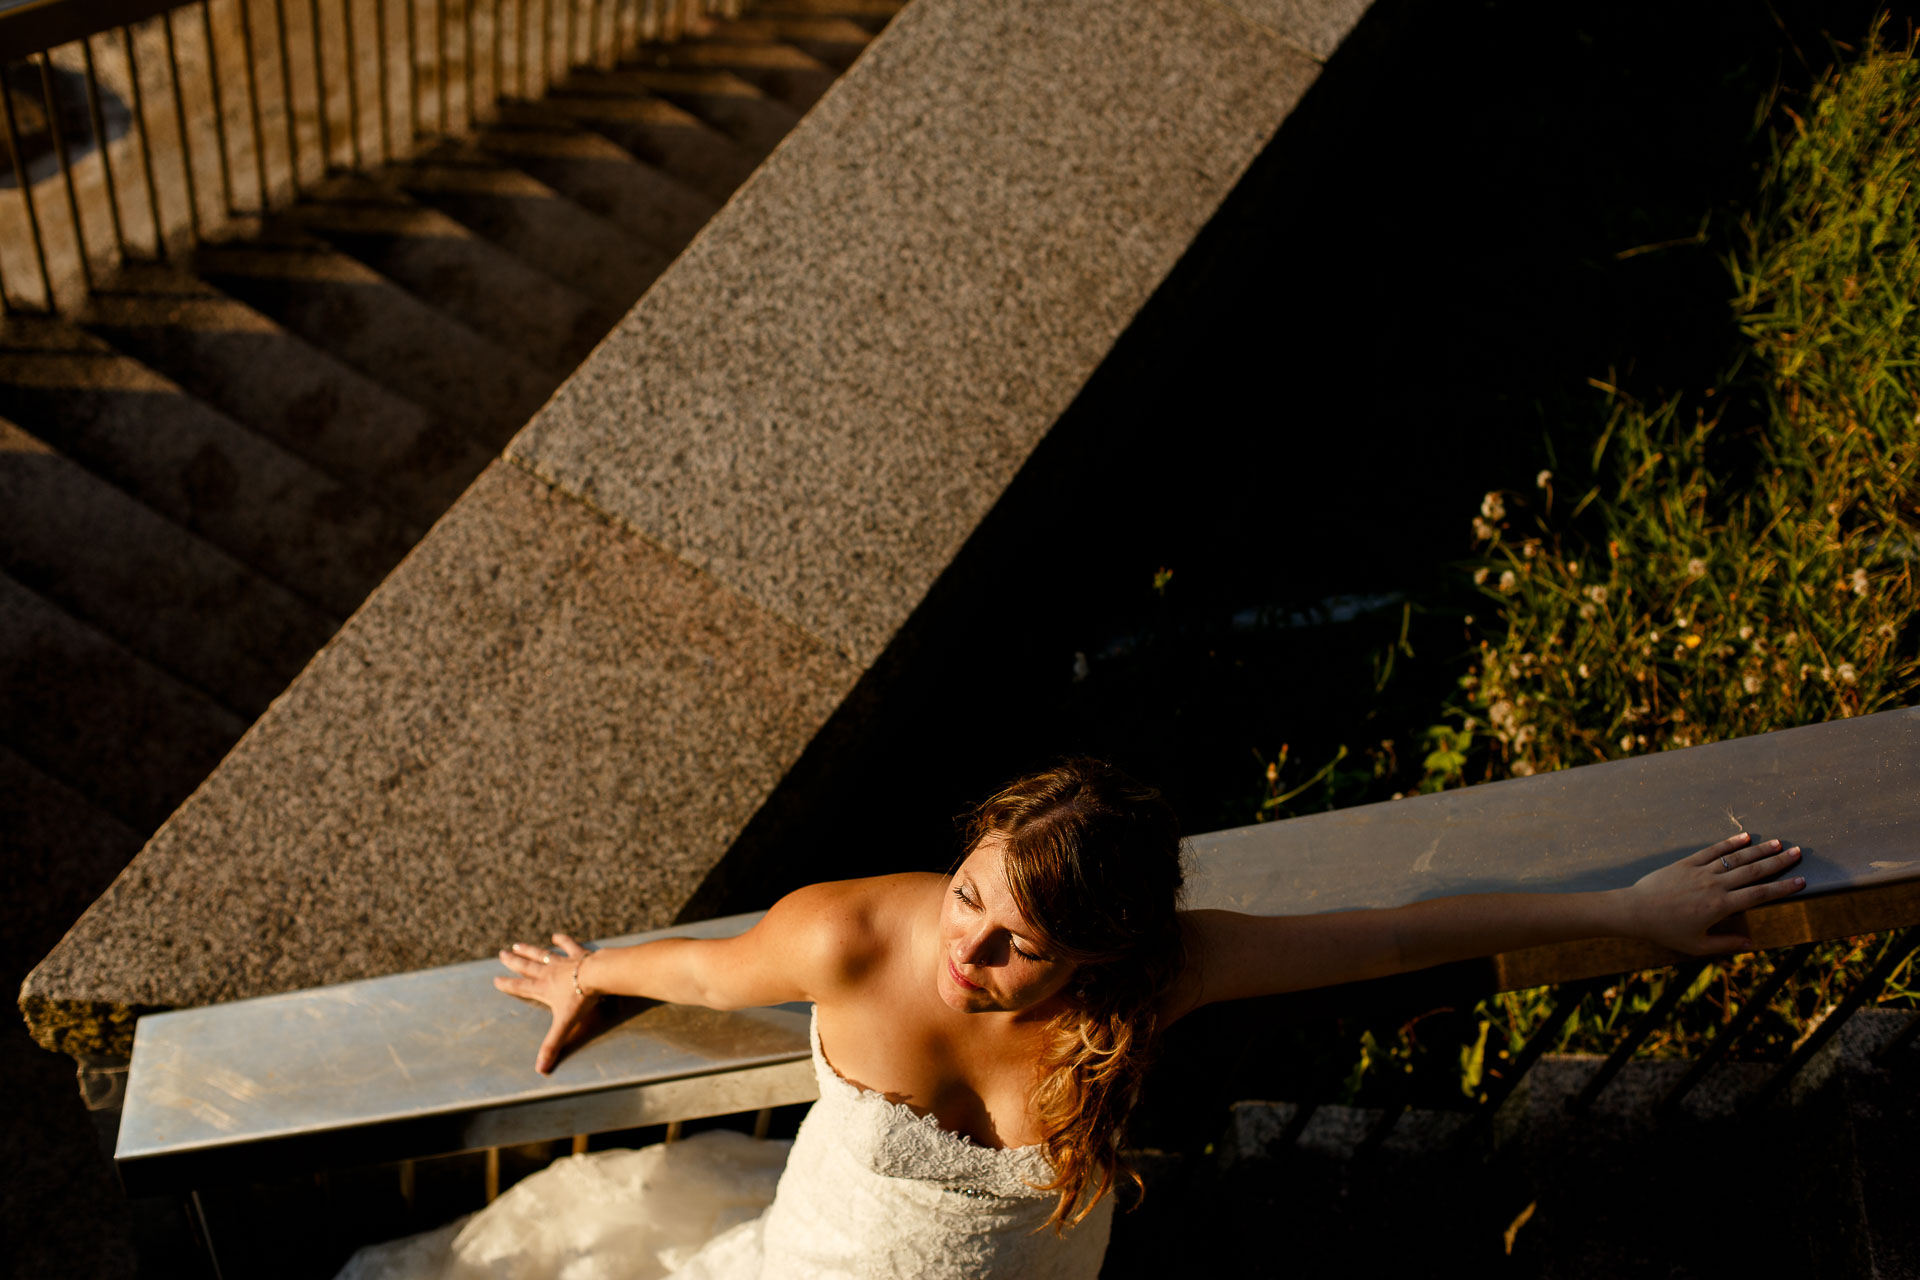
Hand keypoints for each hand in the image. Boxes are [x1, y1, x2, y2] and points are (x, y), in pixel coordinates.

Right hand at [494, 932, 598, 1073]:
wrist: (600, 975)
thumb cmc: (582, 999)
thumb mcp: (565, 1024)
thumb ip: (553, 1045)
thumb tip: (540, 1069)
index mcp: (544, 989)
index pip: (521, 988)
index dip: (508, 985)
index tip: (495, 980)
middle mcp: (550, 973)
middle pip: (528, 967)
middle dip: (514, 962)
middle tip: (502, 953)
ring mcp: (563, 962)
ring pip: (543, 954)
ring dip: (530, 950)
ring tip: (518, 944)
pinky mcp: (578, 954)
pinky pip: (569, 945)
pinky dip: (562, 940)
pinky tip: (556, 935)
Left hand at [1619, 833, 1805, 955]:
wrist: (1636, 911)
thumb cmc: (1666, 931)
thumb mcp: (1697, 945)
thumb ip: (1725, 944)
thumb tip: (1751, 944)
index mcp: (1721, 907)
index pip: (1759, 894)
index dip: (1782, 887)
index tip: (1801, 881)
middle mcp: (1715, 886)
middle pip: (1753, 871)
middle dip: (1778, 862)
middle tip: (1797, 852)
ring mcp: (1701, 872)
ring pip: (1736, 858)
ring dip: (1759, 850)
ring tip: (1778, 843)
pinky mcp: (1686, 863)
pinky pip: (1712, 851)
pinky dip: (1729, 843)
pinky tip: (1745, 837)